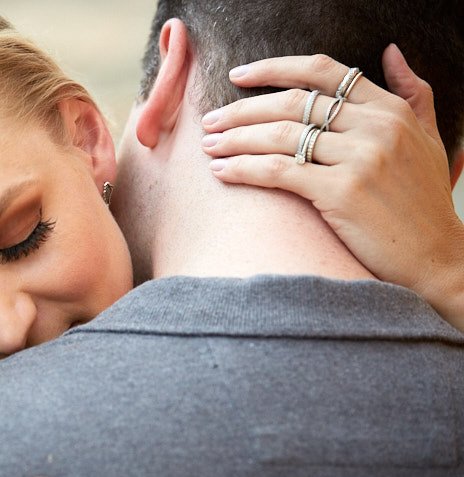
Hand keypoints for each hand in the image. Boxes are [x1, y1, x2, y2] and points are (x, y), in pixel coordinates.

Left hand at [200, 48, 463, 331]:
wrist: (435, 258)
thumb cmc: (423, 203)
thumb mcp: (428, 138)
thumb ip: (412, 93)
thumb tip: (391, 51)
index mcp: (390, 109)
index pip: (322, 72)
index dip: (273, 69)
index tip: (237, 77)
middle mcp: (376, 126)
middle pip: (292, 103)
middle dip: (242, 109)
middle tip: (209, 120)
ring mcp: (361, 158)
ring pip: (280, 135)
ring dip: (235, 139)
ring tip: (208, 146)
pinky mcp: (342, 191)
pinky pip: (279, 171)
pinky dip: (244, 169)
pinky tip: (221, 173)